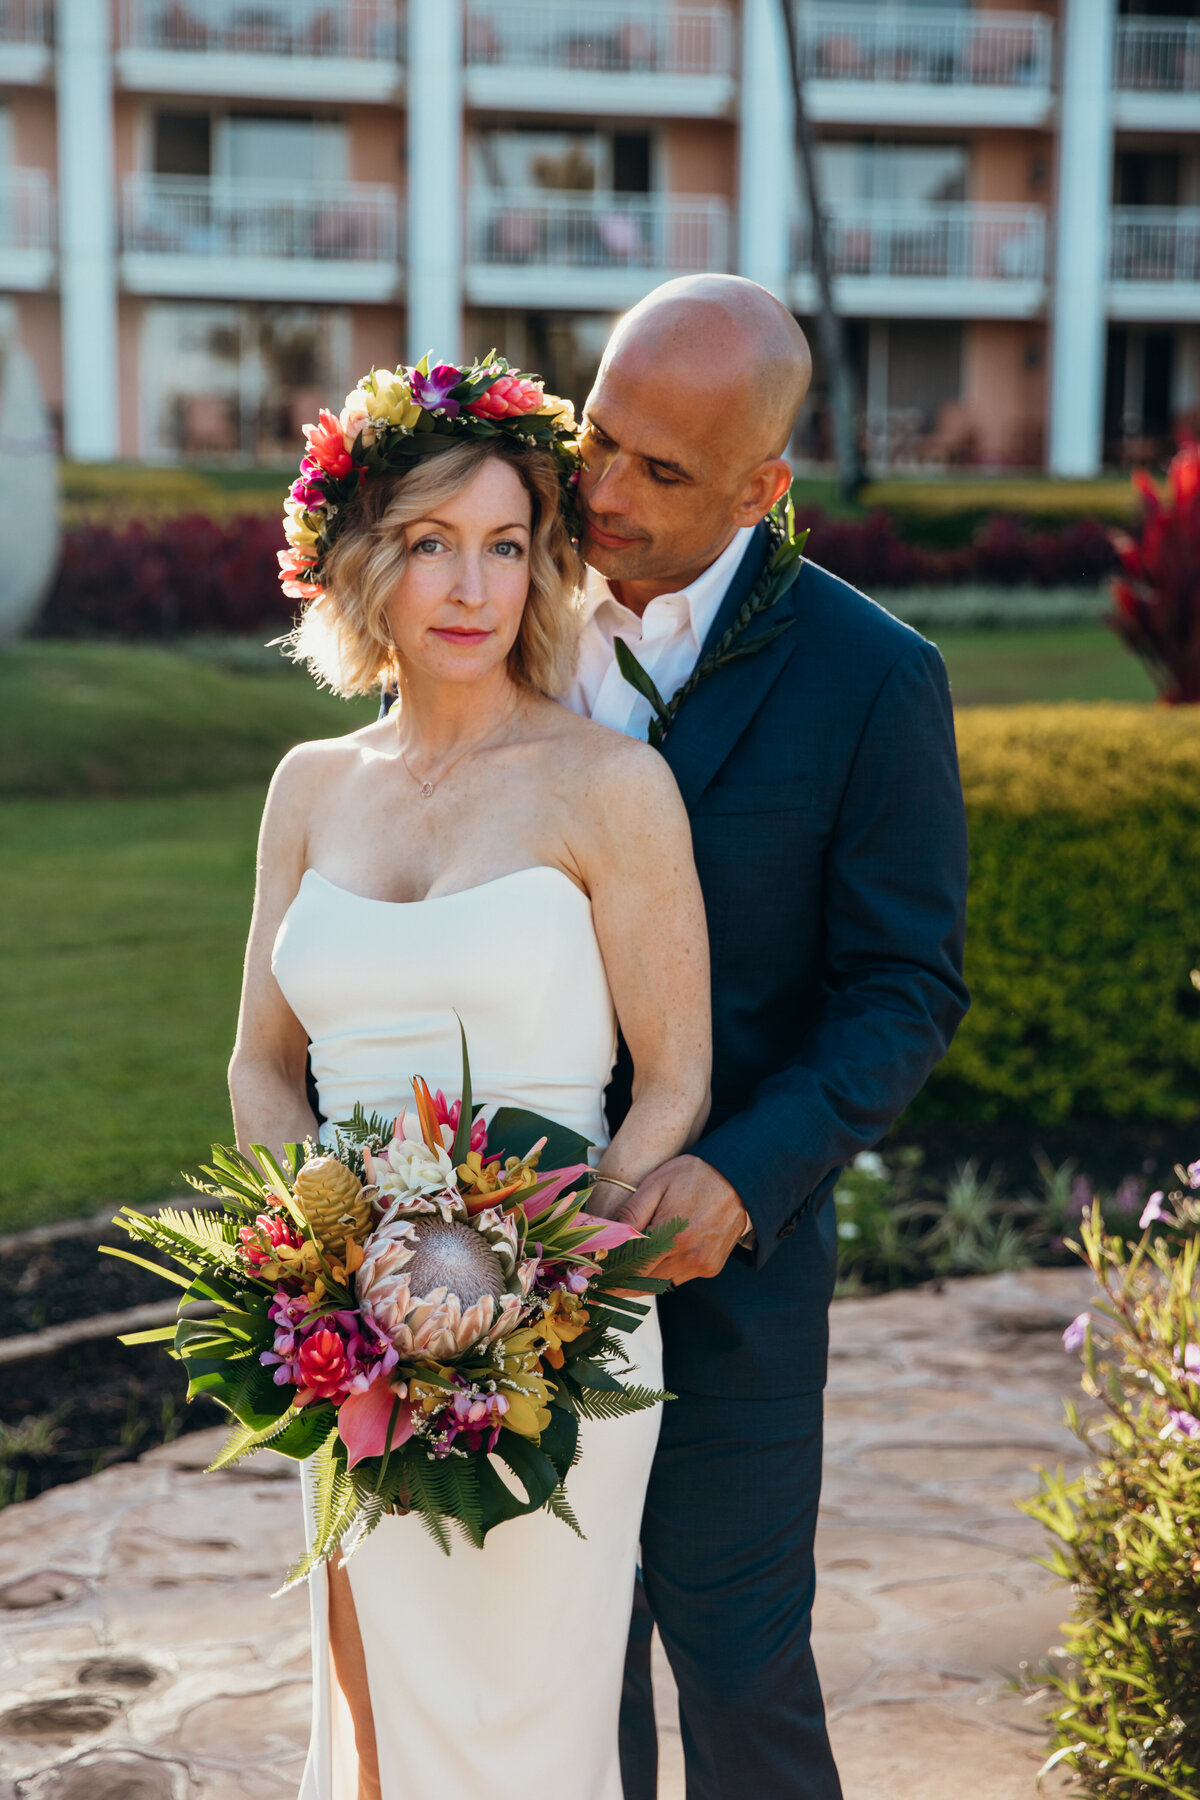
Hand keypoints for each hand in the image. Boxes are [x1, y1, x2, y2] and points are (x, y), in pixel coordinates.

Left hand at [614, 1154, 750, 1284]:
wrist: (738, 1177)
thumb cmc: (693, 1175)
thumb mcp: (656, 1185)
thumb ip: (631, 1214)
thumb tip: (607, 1239)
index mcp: (672, 1236)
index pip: (632, 1271)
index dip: (610, 1281)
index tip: (594, 1287)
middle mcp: (689, 1257)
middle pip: (644, 1283)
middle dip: (623, 1281)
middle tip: (605, 1277)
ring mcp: (703, 1265)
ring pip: (661, 1281)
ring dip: (646, 1273)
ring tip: (637, 1255)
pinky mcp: (712, 1267)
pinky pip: (680, 1275)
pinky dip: (667, 1268)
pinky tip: (667, 1248)